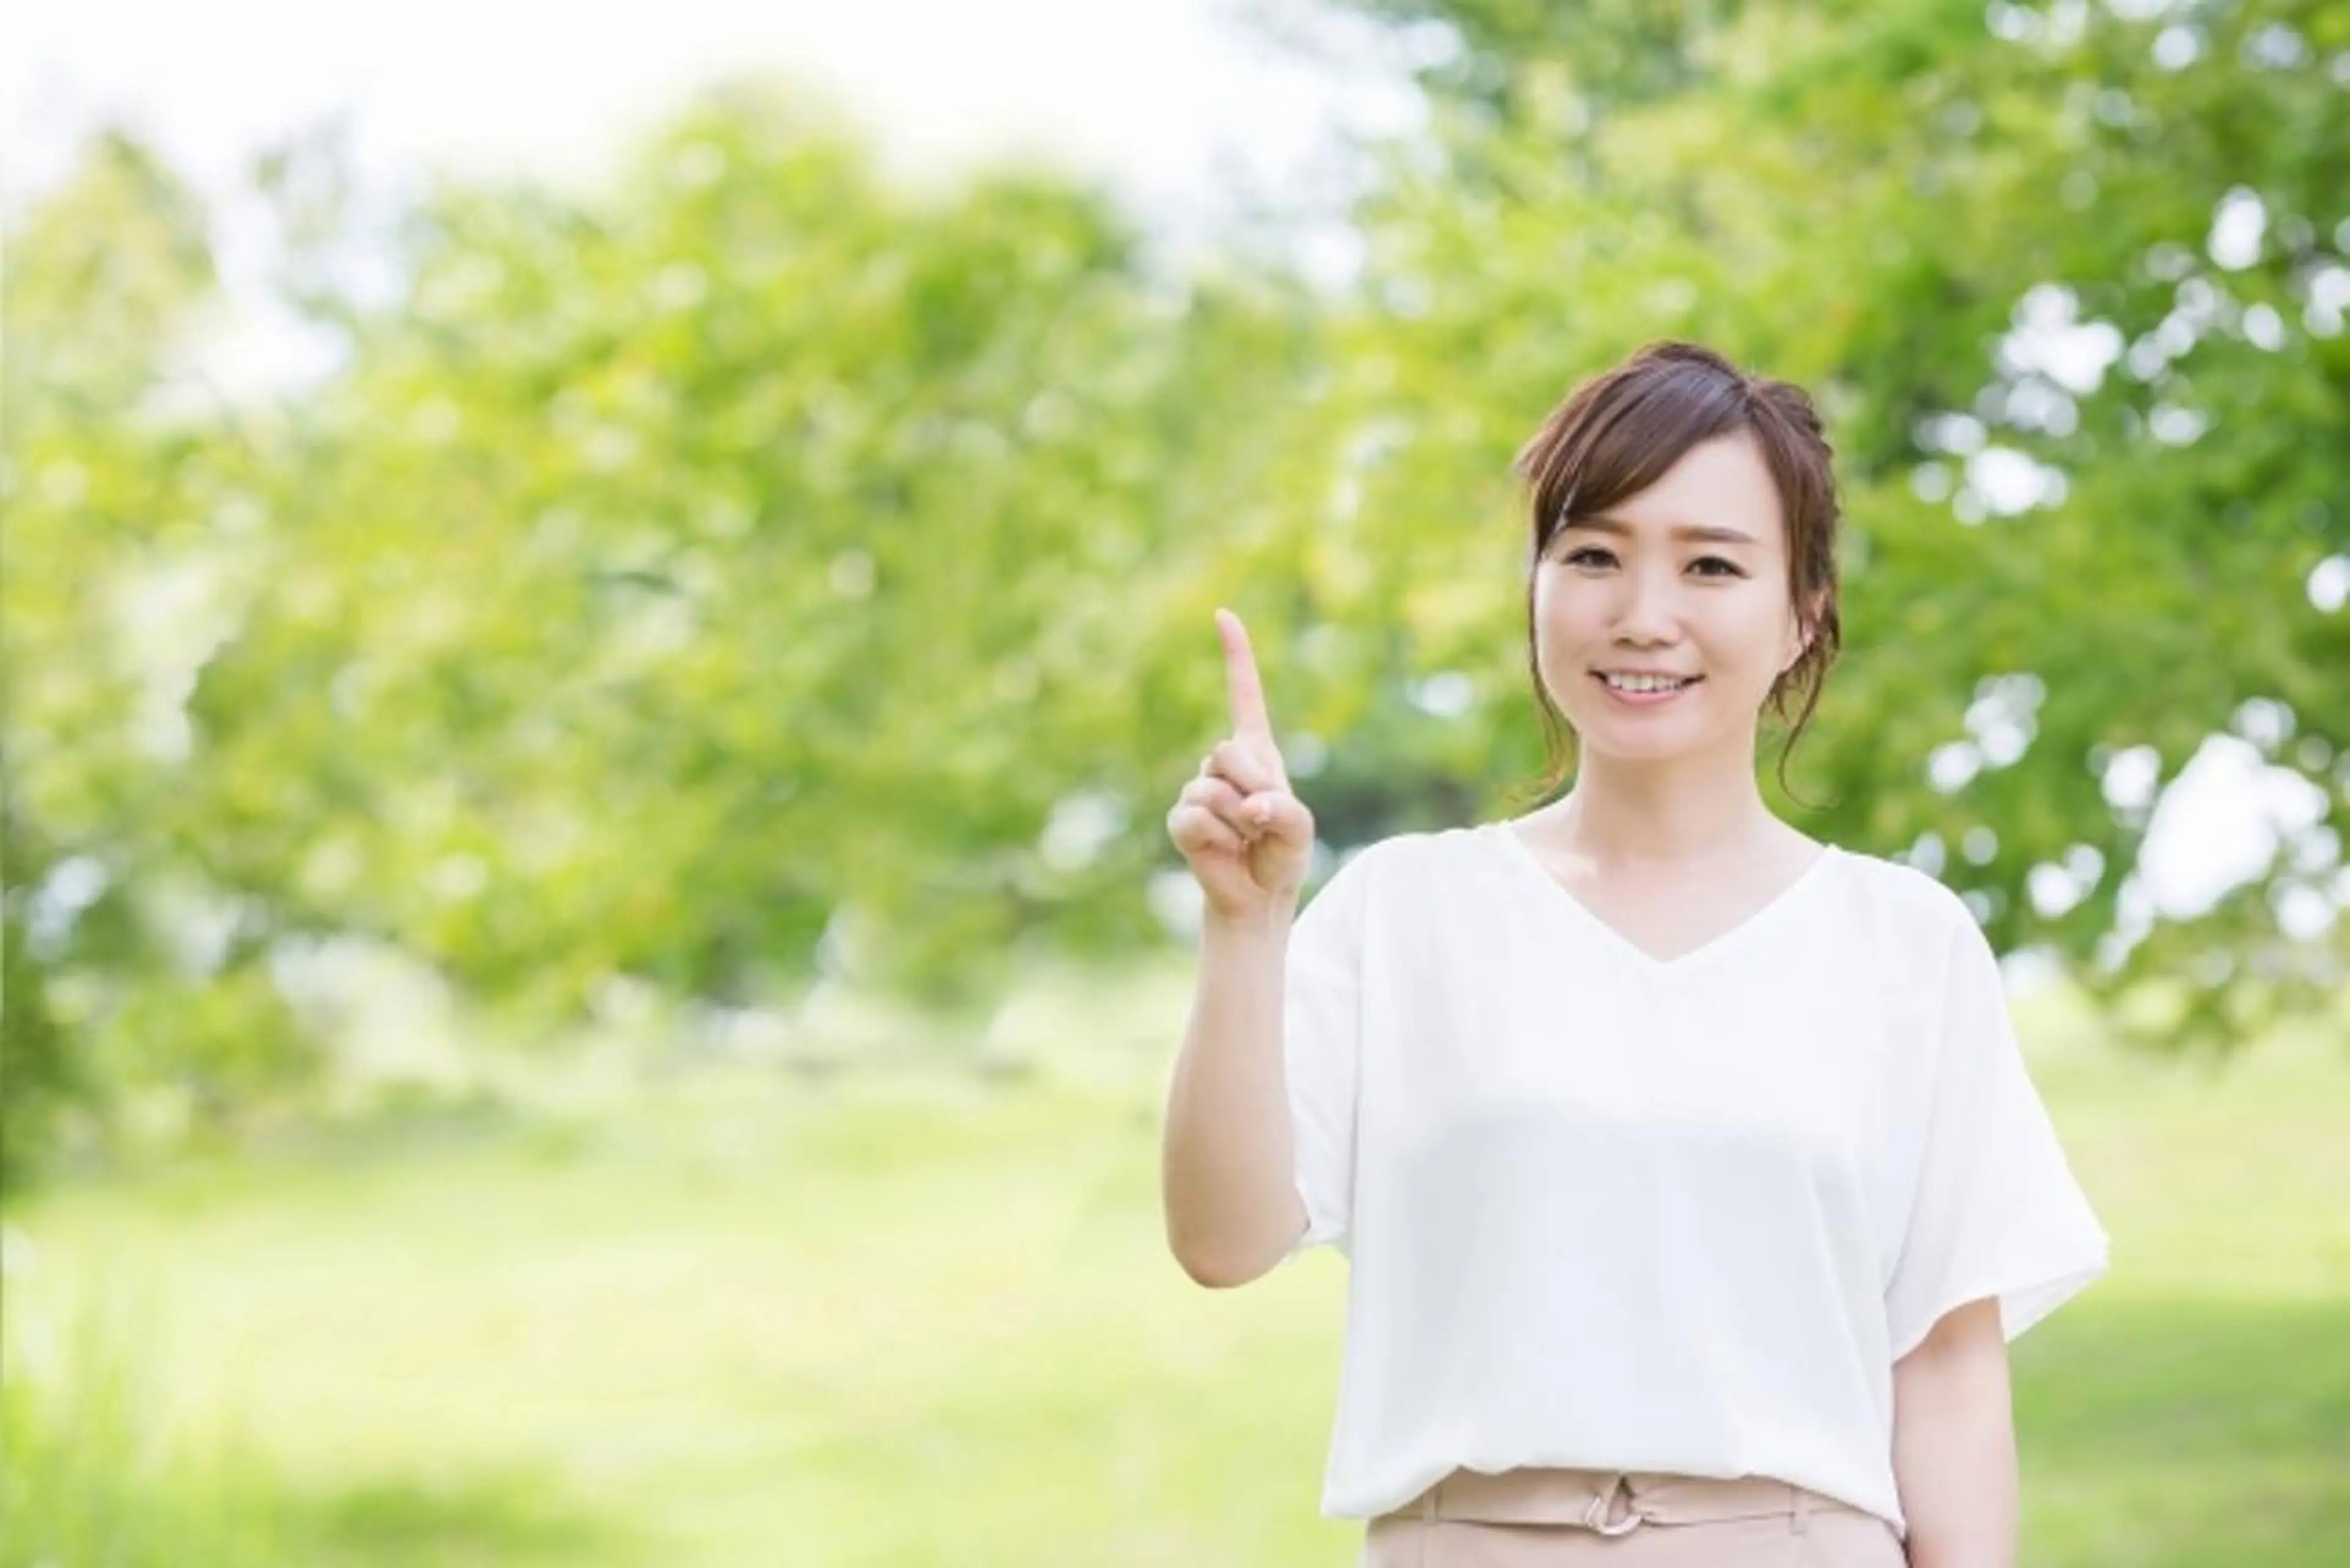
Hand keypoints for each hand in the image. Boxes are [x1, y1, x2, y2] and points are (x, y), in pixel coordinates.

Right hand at [1165, 608, 1315, 921]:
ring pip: (1212, 790)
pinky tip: (1225, 851)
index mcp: (1256, 752)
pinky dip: (1219, 839)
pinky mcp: (1180, 820)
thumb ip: (1283, 811)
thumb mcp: (1300, 829)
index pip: (1244, 696)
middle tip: (1260, 822)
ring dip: (1238, 823)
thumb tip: (1250, 808)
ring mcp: (1196, 790)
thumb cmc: (1281, 854)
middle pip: (1225, 751)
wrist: (1257, 896)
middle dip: (1251, 787)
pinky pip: (1196, 818)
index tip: (1223, 614)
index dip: (1236, 656)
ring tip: (1244, 841)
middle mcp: (1221, 765)